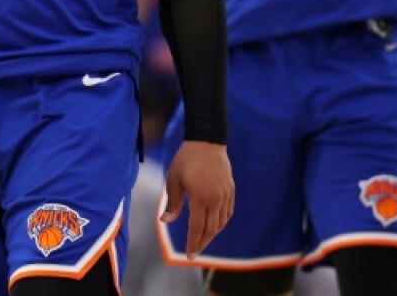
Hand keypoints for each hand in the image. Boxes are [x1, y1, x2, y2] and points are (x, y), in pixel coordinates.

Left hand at [161, 140, 234, 257]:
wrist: (207, 141)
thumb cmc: (186, 159)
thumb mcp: (173, 179)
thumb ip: (172, 202)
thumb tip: (165, 221)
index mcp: (200, 197)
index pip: (197, 227)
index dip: (193, 243)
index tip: (190, 256)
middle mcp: (216, 199)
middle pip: (210, 229)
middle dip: (202, 243)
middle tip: (195, 253)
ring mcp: (225, 195)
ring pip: (221, 223)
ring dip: (212, 234)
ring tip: (202, 241)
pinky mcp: (231, 190)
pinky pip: (228, 213)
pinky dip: (221, 223)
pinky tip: (215, 226)